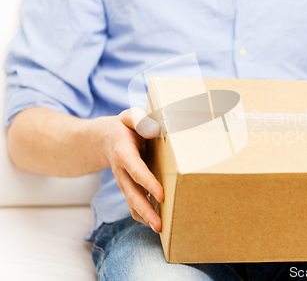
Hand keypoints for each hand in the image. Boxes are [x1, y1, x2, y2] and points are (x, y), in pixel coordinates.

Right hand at [105, 107, 163, 232]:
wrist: (107, 138)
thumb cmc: (125, 126)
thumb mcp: (130, 116)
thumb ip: (141, 120)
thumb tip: (156, 129)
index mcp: (123, 152)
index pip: (136, 170)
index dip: (148, 183)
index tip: (161, 194)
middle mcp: (122, 171)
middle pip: (132, 194)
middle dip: (146, 210)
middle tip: (159, 224)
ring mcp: (124, 182)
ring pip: (132, 202)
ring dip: (145, 217)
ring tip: (160, 229)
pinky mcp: (129, 187)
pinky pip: (134, 203)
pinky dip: (143, 215)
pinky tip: (156, 223)